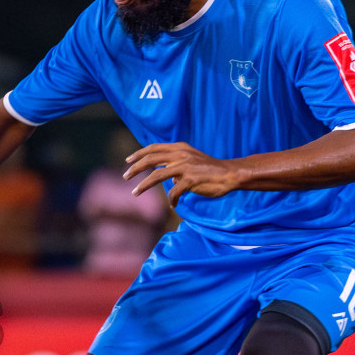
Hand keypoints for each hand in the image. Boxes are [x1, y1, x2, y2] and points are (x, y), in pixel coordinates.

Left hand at [124, 142, 242, 206]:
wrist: (230, 174)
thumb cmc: (210, 170)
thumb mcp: (191, 161)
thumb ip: (176, 165)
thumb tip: (166, 177)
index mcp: (180, 148)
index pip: (154, 148)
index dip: (139, 154)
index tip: (128, 161)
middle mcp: (180, 155)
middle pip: (151, 160)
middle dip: (135, 168)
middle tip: (125, 176)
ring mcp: (185, 167)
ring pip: (156, 175)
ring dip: (143, 185)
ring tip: (134, 193)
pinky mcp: (191, 180)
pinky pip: (174, 192)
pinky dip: (172, 200)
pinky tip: (173, 206)